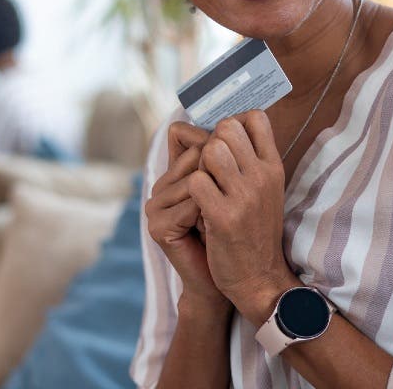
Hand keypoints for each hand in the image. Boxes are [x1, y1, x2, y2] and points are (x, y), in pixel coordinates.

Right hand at [144, 121, 226, 306]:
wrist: (235, 277)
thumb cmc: (237, 229)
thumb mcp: (233, 184)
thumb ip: (226, 153)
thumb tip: (237, 114)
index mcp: (174, 173)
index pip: (189, 136)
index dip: (217, 149)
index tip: (233, 175)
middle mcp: (160, 185)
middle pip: (195, 154)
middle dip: (222, 174)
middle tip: (229, 202)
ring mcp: (154, 206)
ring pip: (195, 176)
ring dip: (219, 195)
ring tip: (222, 216)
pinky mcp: (157, 226)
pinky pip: (192, 202)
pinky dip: (210, 213)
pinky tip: (213, 228)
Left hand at [188, 111, 295, 313]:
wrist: (260, 279)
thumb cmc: (256, 231)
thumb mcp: (266, 190)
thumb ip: (251, 160)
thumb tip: (227, 126)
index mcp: (273, 167)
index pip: (255, 117)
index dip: (233, 124)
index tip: (225, 146)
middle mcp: (262, 177)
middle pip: (227, 128)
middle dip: (211, 144)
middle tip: (210, 171)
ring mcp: (244, 196)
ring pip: (210, 151)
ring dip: (200, 166)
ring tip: (204, 188)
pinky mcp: (223, 216)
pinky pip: (196, 182)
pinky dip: (190, 192)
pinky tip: (198, 209)